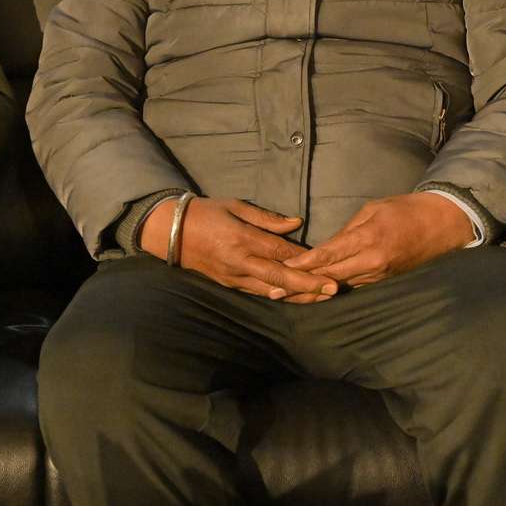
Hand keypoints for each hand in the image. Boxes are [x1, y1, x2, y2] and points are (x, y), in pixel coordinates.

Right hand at [140, 196, 336, 300]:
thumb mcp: (236, 206)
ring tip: (321, 298)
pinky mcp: (229, 284)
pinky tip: (293, 298)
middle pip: (280, 276)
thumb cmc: (206, 212)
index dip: (305, 258)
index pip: (280, 250)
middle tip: (334, 289)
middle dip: (308, 284)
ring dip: (298, 295)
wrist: (171, 232)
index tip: (327, 261)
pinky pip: (257, 293)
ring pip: (271, 290)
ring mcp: (234, 276)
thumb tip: (297, 223)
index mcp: (242, 238)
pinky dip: (277, 296)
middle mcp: (240, 261)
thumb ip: (267, 218)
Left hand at [284, 192, 473, 290]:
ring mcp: (380, 275)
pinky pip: (356, 287)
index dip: (303, 264)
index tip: (282, 268)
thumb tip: (325, 247)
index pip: (328, 256)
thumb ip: (346, 230)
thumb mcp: (372, 210)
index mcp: (368, 240)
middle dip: (302, 284)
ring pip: (342, 287)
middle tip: (276, 290)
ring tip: (289, 295)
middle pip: (330, 278)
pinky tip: (316, 294)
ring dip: (315, 292)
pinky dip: (335, 290)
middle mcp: (373, 263)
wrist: (443, 224)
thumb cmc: (405, 210)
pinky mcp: (385, 281)